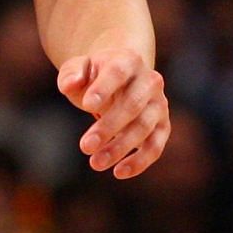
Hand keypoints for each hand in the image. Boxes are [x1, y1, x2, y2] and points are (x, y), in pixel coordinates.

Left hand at [58, 48, 168, 179]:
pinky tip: (119, 172)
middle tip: (85, 146)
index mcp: (128, 60)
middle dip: (108, 127)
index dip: (104, 88)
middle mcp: (149, 80)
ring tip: (95, 163)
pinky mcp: (163, 125)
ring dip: (120, 147)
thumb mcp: (79, 68)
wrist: (120, 78)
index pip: (117, 73)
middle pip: (132, 104)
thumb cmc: (94, 75)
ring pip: (144, 127)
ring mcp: (159, 104)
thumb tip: (69, 85)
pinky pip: (156, 146)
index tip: (86, 105)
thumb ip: (72, 74)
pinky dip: (140, 161)